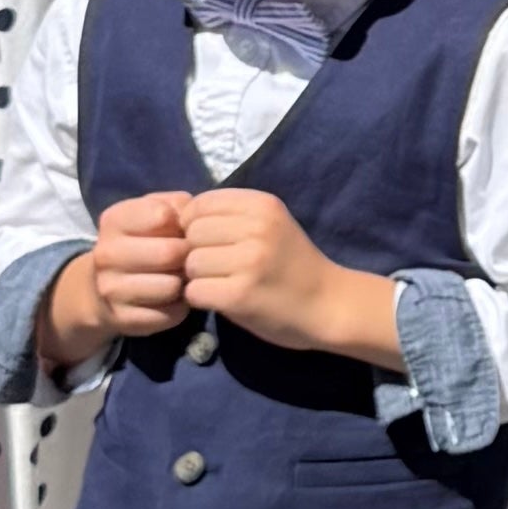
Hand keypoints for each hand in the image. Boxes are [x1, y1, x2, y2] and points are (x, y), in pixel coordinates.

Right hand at [82, 192, 197, 338]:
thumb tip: (197, 219)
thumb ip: (178, 205)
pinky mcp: (124, 319)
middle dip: (187, 255)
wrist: (102, 289)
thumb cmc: (141, 242)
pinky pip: (171, 313)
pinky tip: (171, 299)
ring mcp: (111, 289)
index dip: (182, 223)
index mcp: (113, 220)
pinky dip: (179, 307)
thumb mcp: (154, 212)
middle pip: (170, 253)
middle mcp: (106, 254)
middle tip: (187, 258)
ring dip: (184, 283)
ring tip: (179, 277)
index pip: (162, 215)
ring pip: (172, 286)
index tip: (180, 230)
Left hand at [177, 186, 356, 348]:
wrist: (329, 304)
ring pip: (191, 263)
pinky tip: (221, 299)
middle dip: (195, 251)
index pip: (200, 203)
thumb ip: (232, 216)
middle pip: (192, 233)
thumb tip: (178, 216)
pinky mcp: (240, 295)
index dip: (194, 224)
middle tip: (216, 267)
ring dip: (198, 278)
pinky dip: (202, 299)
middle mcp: (257, 229)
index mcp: (263, 205)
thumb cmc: (293, 264)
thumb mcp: (271, 225)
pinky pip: (195, 291)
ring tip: (221, 283)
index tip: (209, 242)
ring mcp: (249, 262)